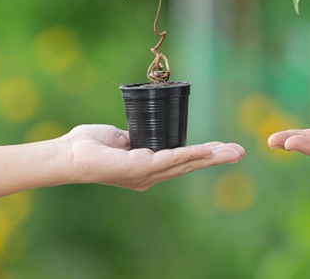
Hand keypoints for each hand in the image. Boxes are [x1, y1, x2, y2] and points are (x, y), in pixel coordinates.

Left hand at [65, 125, 244, 190]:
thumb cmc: (88, 145)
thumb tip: (141, 134)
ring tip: (233, 152)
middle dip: (217, 158)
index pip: (181, 160)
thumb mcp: (120, 137)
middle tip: (240, 152)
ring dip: (211, 156)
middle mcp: (150, 175)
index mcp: (147, 168)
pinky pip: (171, 159)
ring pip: (186, 162)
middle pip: (190, 164)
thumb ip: (136, 137)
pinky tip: (207, 151)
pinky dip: (191, 153)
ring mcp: (146, 174)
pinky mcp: (140, 169)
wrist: (68, 154)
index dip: (203, 154)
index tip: (223, 149)